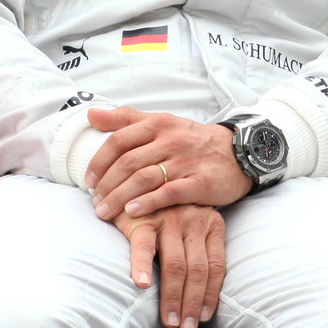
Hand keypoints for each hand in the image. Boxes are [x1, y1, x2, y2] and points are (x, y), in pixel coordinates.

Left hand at [85, 107, 251, 219]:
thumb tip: (91, 114)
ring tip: (105, 212)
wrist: (238, 153)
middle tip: (94, 203)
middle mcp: (171, 140)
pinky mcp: (200, 182)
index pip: (120, 140)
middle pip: (129, 162)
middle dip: (107, 184)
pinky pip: (169, 193)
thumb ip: (126, 119)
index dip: (100, 161)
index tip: (88, 180)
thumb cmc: (193, 140)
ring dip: (120, 197)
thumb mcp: (162, 122)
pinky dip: (148, 203)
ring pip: (145, 178)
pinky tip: (133, 213)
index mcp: (159, 124)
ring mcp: (186, 161)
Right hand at [111, 204, 226, 327]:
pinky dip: (144, 267)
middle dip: (193, 303)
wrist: (135, 185)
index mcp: (211, 222)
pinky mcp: (143, 219)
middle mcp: (194, 219)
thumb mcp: (191, 227)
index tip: (204, 317)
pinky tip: (143, 286)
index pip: (217, 266)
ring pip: (176, 265)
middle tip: (186, 327)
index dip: (212, 295)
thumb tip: (204, 296)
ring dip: (173, 297)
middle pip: (198, 270)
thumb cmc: (166, 214)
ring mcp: (169, 218)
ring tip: (169, 320)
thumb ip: (200, 250)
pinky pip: (144, 247)